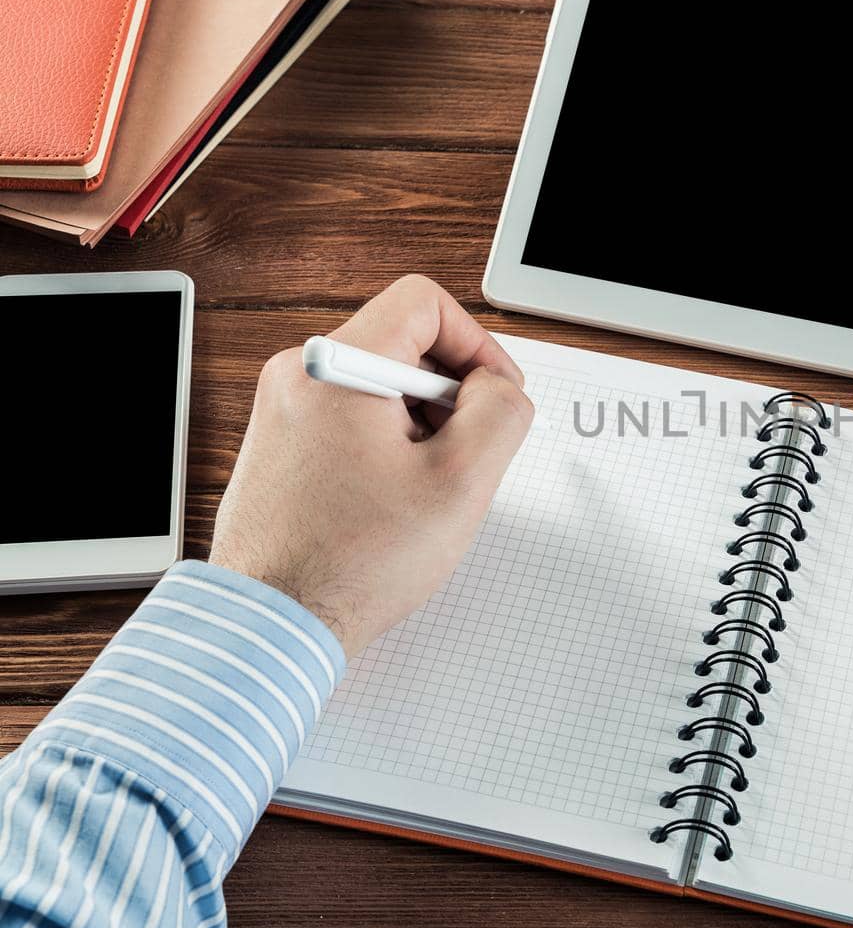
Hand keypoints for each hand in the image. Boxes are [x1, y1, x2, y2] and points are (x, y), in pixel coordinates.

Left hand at [209, 275, 534, 656]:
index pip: (423, 302)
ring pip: (382, 387)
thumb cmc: (351, 564)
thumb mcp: (461, 482)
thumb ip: (502, 411)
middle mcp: (297, 376)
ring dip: (421, 427)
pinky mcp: (282, 445)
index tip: (494, 395)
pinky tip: (393, 502)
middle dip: (450, 396)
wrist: (276, 625)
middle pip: (405, 345)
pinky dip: (388, 448)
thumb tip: (500, 388)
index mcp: (334, 368)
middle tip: (463, 457)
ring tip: (424, 489)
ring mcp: (283, 411)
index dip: (477, 345)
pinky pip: (353, 419)